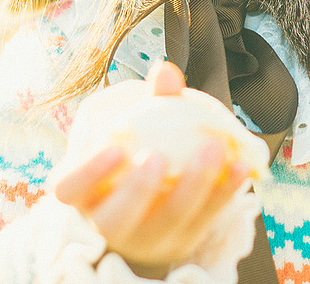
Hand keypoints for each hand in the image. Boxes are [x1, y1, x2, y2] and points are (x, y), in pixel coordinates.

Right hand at [54, 62, 250, 276]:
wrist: (156, 195)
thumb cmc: (136, 151)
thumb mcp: (136, 126)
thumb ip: (151, 101)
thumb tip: (165, 70)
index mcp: (84, 192)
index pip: (68, 188)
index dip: (87, 172)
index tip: (113, 147)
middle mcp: (109, 221)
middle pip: (115, 219)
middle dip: (137, 191)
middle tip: (158, 157)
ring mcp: (146, 237)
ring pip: (166, 221)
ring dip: (193, 187)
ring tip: (214, 150)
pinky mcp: (183, 239)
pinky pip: (206, 218)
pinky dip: (224, 191)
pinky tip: (241, 165)